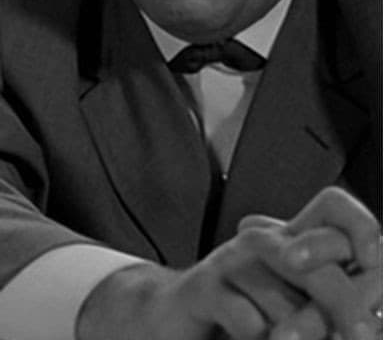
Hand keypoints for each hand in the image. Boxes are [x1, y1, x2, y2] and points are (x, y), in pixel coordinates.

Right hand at [78, 187, 380, 339]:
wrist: (172, 320)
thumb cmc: (243, 315)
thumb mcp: (295, 307)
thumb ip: (330, 301)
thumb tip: (369, 318)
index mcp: (293, 239)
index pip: (332, 208)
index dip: (360, 227)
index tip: (373, 263)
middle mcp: (262, 242)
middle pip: (314, 254)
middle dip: (344, 301)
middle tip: (362, 333)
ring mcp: (229, 262)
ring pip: (284, 300)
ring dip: (296, 333)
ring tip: (282, 339)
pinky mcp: (201, 289)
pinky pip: (247, 319)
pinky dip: (257, 337)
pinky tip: (251, 337)